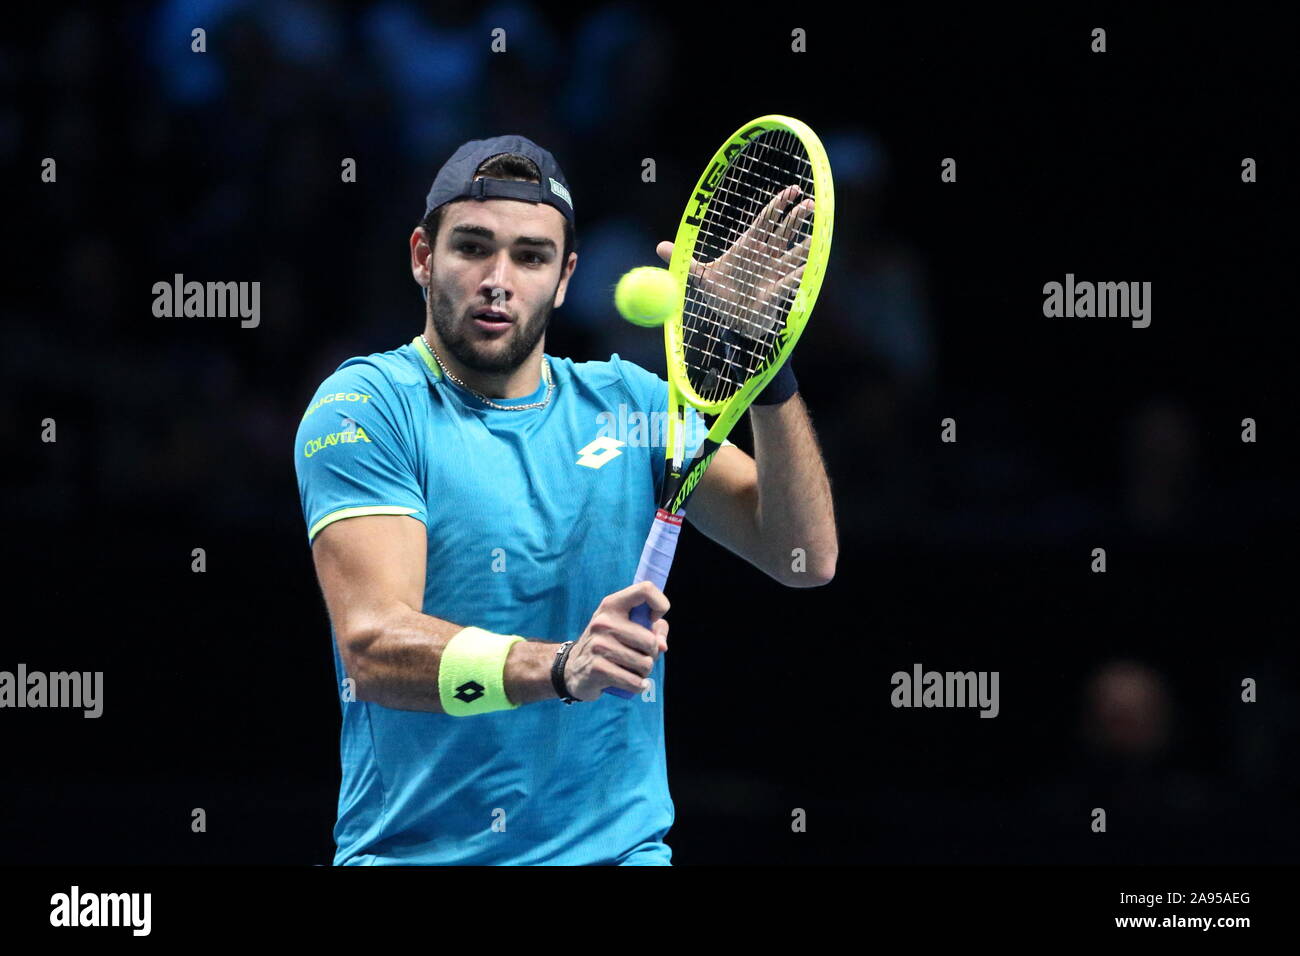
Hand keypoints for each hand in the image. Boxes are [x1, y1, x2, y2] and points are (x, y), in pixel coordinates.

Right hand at [563, 581, 669, 700]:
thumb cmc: (609, 645)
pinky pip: (633, 682)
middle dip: (652, 654)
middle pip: (650, 641)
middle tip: (640, 657)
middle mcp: (604, 621)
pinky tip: (634, 684)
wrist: (572, 669)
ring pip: (644, 664)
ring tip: (632, 670)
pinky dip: (638, 686)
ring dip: (644, 672)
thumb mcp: (627, 629)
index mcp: (612, 605)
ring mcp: (598, 645)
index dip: (660, 604)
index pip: (646, 589)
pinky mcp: (597, 668)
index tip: (654, 620)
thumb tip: (662, 646)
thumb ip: (654, 630)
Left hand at [657, 183, 813, 335]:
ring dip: (807, 240)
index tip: (791, 190)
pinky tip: (814, 263)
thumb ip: (684, 262)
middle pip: (785, 230)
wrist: (733, 323)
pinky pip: (794, 278)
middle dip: (797, 215)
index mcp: (748, 246)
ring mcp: (776, 271)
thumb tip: (660, 247)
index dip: (778, 204)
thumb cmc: (721, 297)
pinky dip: (804, 271)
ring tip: (819, 230)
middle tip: (807, 202)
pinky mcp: (780, 290)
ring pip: (796, 251)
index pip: (766, 220)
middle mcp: (766, 255)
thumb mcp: (700, 277)